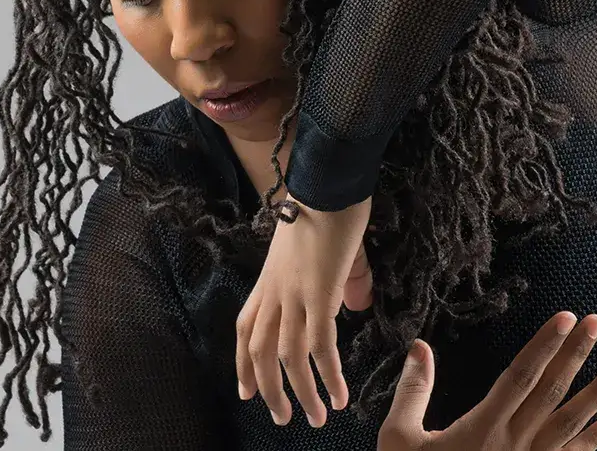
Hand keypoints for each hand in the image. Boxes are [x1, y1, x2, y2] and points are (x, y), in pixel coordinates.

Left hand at [236, 195, 371, 427]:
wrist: (328, 179)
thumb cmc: (327, 204)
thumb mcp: (321, 249)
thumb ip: (335, 281)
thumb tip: (352, 304)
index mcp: (269, 279)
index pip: (247, 329)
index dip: (243, 365)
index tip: (246, 392)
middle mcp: (275, 290)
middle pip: (261, 352)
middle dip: (269, 390)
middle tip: (283, 417)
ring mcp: (294, 292)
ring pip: (288, 357)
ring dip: (302, 393)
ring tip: (315, 417)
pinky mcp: (319, 292)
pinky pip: (320, 345)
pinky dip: (328, 375)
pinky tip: (338, 395)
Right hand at [378, 312, 596, 450]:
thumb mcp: (399, 440)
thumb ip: (413, 392)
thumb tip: (419, 347)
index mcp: (482, 429)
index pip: (520, 376)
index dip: (544, 345)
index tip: (565, 318)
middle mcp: (513, 444)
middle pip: (552, 392)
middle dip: (576, 354)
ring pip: (571, 424)